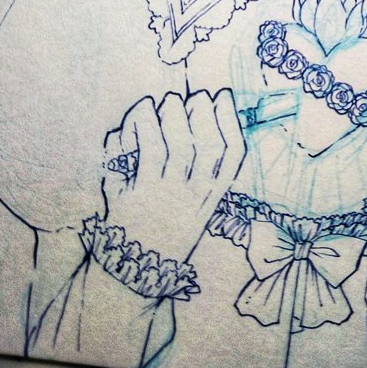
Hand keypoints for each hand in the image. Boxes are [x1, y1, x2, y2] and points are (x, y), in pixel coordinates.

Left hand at [102, 90, 244, 262]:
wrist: (133, 271)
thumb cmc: (163, 231)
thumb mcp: (192, 205)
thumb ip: (198, 170)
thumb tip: (189, 118)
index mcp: (211, 196)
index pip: (232, 155)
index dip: (230, 120)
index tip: (222, 96)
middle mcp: (193, 196)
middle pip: (207, 146)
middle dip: (202, 112)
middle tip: (193, 96)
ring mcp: (166, 196)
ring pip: (178, 146)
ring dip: (174, 115)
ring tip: (167, 101)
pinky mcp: (138, 197)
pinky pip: (146, 152)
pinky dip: (143, 126)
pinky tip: (139, 114)